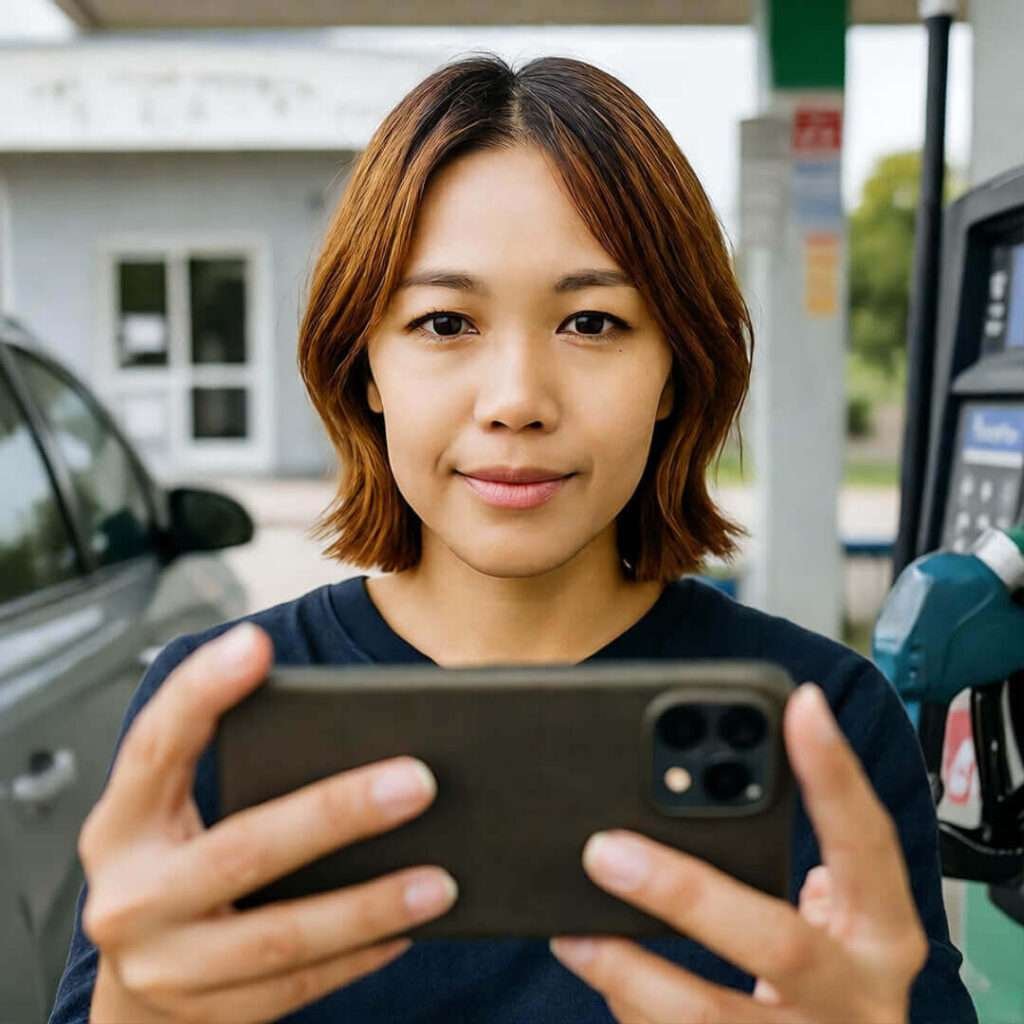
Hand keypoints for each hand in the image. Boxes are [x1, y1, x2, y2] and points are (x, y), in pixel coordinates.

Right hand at [80, 623, 456, 1022]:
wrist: (137, 988)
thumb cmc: (178, 869)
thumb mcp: (180, 816)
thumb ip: (236, 772)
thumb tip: (352, 733)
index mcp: (123, 824)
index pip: (156, 746)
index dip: (201, 692)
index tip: (255, 643)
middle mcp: (128, 897)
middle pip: (242, 848)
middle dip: (337, 812)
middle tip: (419, 780)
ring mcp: (165, 967)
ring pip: (281, 934)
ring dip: (371, 904)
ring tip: (443, 878)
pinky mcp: (206, 1019)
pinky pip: (299, 984)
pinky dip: (361, 953)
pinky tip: (411, 926)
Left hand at [550, 683, 928, 1022]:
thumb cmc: (831, 981)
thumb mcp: (833, 919)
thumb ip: (786, 863)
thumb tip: (694, 791)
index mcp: (883, 934)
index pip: (867, 843)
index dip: (836, 775)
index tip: (798, 706)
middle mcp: (859, 997)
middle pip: (777, 945)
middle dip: (682, 894)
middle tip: (607, 851)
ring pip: (709, 1018)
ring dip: (628, 972)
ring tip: (574, 934)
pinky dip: (629, 1008)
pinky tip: (596, 967)